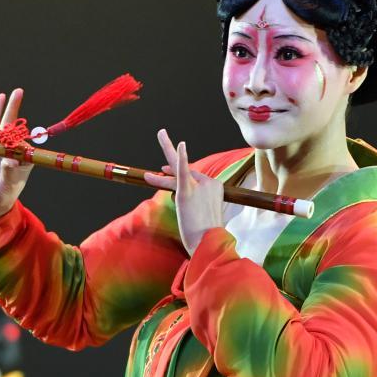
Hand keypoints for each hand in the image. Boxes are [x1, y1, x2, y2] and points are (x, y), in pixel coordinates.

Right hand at [0, 88, 33, 231]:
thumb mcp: (6, 187)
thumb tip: (10, 160)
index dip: (24, 136)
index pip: (26, 143)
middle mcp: (13, 151)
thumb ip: (8, 173)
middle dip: (15, 109)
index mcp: (24, 160)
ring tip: (10, 93)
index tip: (21, 136)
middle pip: (14, 127)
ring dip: (6, 108)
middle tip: (19, 91)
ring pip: (2, 124)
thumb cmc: (2, 198)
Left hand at [144, 129, 224, 256]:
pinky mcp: (187, 192)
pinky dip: (181, 158)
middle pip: (185, 170)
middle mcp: (209, 183)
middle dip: (171, 156)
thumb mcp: (207, 217)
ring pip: (175, 174)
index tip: (162, 170)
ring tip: (160, 135)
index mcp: (216, 188)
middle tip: (161, 134)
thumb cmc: (208, 236)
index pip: (193, 177)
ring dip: (160, 168)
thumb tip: (190, 206)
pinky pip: (183, 171)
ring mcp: (198, 187)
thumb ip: (200, 206)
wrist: (209, 243)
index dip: (175, 174)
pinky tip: (181, 145)